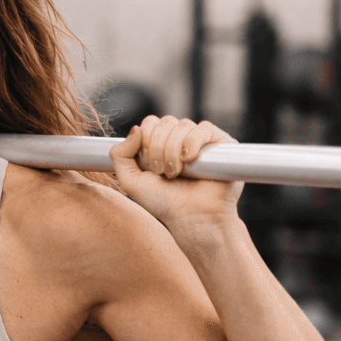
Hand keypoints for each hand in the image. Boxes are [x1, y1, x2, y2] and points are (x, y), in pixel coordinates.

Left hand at [110, 116, 241, 227]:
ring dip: (174, 150)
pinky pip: (204, 128)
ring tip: (177, 173)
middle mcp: (180, 139)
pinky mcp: (221, 144)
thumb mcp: (130, 180)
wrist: (191, 217)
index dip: (146, 141)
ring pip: (183, 125)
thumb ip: (120, 154)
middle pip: (165, 122)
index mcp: (159, 144)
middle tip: (163, 173)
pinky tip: (190, 160)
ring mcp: (201, 141)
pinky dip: (193, 142)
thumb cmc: (162, 202)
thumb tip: (137, 128)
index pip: (150, 123)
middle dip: (158, 148)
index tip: (149, 167)